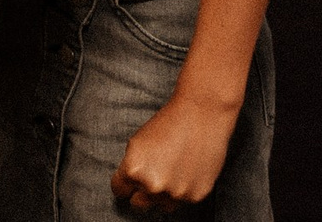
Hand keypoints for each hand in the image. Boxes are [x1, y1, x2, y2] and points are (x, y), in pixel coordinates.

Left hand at [111, 92, 238, 214]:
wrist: (201, 115)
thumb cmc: (167, 124)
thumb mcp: (137, 143)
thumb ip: (131, 168)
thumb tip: (129, 186)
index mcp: (133, 171)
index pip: (119, 191)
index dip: (124, 184)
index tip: (128, 181)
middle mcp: (153, 186)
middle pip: (138, 204)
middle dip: (141, 192)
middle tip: (150, 177)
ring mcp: (175, 193)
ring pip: (161, 206)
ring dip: (162, 195)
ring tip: (171, 172)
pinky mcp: (195, 196)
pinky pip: (182, 202)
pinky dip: (183, 191)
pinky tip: (186, 172)